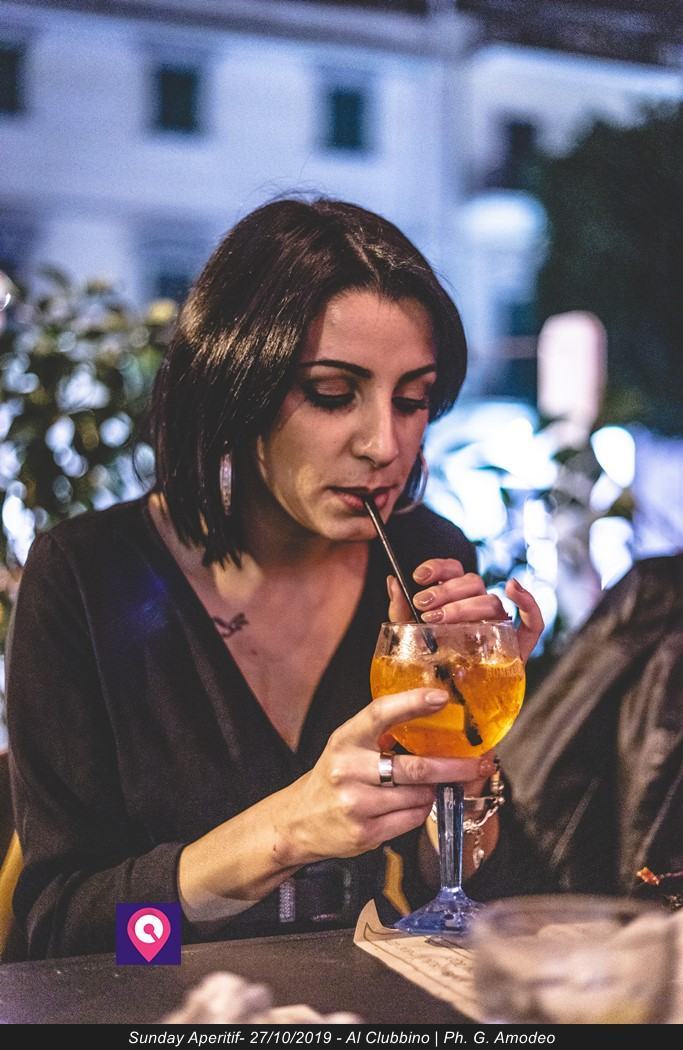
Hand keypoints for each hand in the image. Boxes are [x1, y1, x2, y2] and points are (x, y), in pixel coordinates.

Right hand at [283, 688, 496, 865]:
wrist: (298, 821)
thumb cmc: (334, 777)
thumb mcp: (348, 746)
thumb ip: (381, 734)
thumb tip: (435, 718)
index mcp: (345, 739)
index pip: (380, 713)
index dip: (412, 703)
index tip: (443, 697)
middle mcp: (348, 769)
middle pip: (415, 767)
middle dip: (456, 767)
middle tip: (480, 763)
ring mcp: (356, 804)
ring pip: (419, 796)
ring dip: (435, 792)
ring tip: (433, 787)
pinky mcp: (365, 833)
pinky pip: (412, 819)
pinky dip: (423, 811)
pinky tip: (417, 804)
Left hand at [387, 560, 543, 662]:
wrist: (438, 710)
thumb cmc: (426, 670)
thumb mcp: (408, 637)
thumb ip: (400, 610)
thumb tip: (393, 581)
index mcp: (455, 602)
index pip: (456, 571)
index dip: (440, 568)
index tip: (418, 576)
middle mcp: (478, 611)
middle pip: (474, 584)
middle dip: (446, 591)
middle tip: (423, 605)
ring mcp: (498, 629)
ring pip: (492, 602)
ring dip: (464, 605)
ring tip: (436, 619)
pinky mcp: (516, 651)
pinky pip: (533, 624)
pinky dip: (529, 604)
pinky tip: (513, 588)